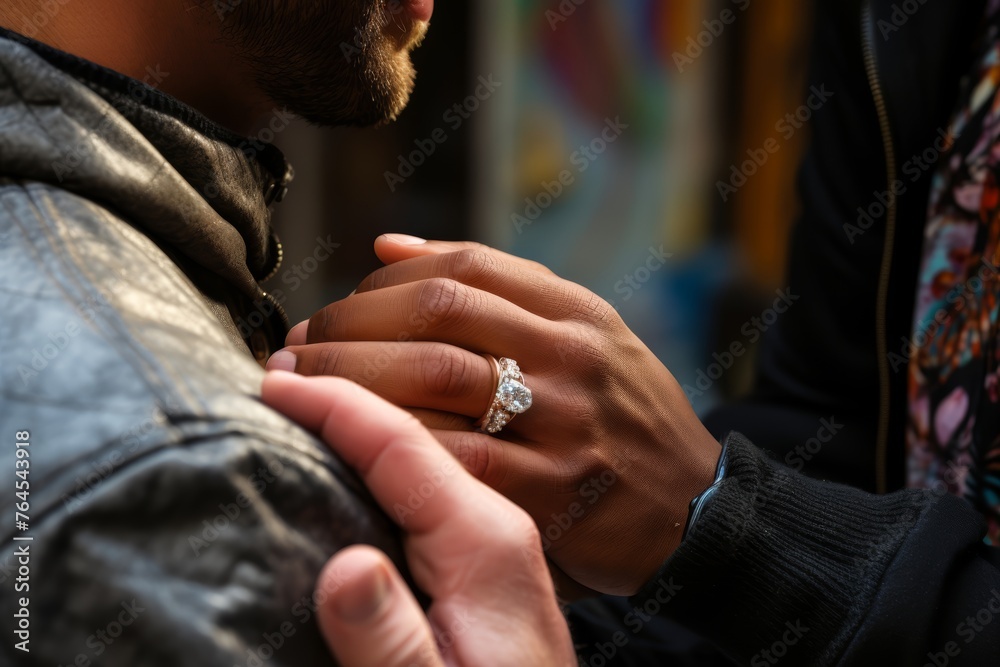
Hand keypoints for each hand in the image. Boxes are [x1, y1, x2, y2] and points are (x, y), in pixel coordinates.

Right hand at [261, 372, 573, 666]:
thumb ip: (392, 641)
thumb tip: (345, 568)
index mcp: (486, 541)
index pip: (400, 444)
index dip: (333, 403)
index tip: (270, 383)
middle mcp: (490, 525)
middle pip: (405, 438)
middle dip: (337, 402)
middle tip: (265, 382)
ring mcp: (483, 542)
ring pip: (408, 463)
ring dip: (348, 431)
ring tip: (286, 410)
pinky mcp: (472, 565)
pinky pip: (412, 497)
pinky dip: (364, 471)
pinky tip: (329, 469)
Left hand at [270, 235, 721, 595]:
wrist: (696, 506)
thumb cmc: (625, 415)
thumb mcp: (586, 334)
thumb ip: (494, 288)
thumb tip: (384, 246)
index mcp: (577, 312)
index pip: (462, 266)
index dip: (380, 282)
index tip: (332, 309)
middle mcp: (572, 356)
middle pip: (436, 313)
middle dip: (347, 327)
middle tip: (294, 350)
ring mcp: (564, 423)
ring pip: (435, 379)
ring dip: (350, 381)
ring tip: (299, 391)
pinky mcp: (553, 494)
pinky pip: (454, 459)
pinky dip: (390, 445)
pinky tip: (347, 446)